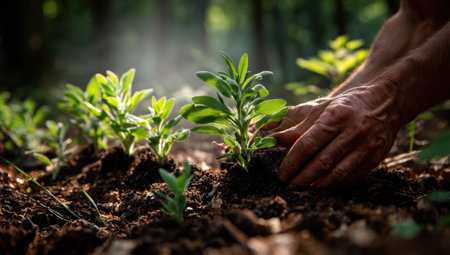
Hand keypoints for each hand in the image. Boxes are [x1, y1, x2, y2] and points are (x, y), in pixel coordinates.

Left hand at [269, 84, 399, 188]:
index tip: (281, 174)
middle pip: (321, 163)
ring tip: (302, 188)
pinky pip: (351, 177)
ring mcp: (366, 146)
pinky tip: (321, 186)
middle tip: (288, 186)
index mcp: (334, 116)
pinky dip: (334, 185)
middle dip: (301, 178)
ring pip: (337, 174)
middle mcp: (352, 131)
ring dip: (317, 186)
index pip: (307, 145)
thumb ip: (296, 126)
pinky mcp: (375, 158)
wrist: (383, 101)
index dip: (292, 163)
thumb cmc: (343, 106)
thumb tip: (270, 138)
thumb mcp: (319, 108)